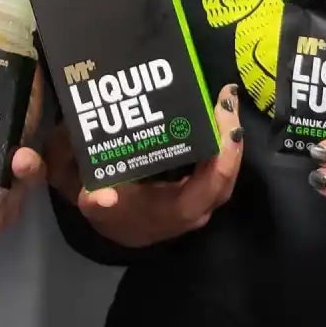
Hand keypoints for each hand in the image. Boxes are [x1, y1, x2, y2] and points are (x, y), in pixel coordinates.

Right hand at [59, 84, 245, 248]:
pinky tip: (217, 116)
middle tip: (227, 97)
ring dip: (228, 135)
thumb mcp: (95, 206)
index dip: (225, 150)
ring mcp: (201, 200)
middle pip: (226, 172)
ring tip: (225, 100)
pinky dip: (221, 142)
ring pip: (226, 169)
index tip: (223, 111)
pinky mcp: (200, 191)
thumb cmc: (111, 212)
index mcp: (178, 209)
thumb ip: (96, 201)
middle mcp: (197, 207)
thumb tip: (102, 196)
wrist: (118, 229)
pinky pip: (218, 167)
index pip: (213, 181)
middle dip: (230, 134)